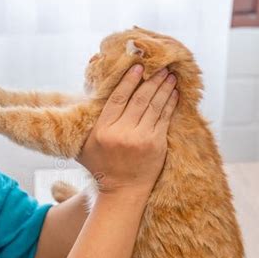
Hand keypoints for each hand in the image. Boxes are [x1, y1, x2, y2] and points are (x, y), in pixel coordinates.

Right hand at [76, 64, 178, 194]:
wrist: (122, 192)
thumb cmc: (101, 166)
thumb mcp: (85, 146)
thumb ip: (87, 123)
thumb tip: (86, 98)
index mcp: (103, 130)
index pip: (118, 98)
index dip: (129, 81)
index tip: (138, 67)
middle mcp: (122, 133)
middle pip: (139, 99)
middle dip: (151, 80)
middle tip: (160, 65)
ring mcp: (141, 139)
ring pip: (154, 106)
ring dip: (164, 88)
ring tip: (170, 75)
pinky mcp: (156, 145)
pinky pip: (164, 119)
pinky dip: (170, 104)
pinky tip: (173, 93)